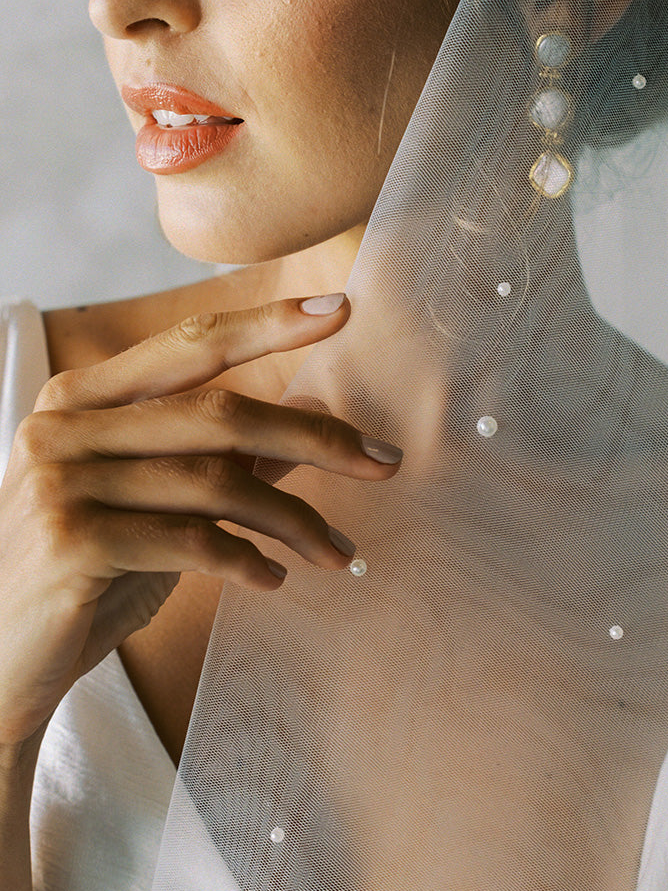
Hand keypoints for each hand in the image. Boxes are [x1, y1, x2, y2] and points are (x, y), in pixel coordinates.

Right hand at [0, 296, 400, 749]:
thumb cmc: (83, 576)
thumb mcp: (152, 506)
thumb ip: (215, 460)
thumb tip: (306, 432)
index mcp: (79, 398)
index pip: (189, 344)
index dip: (268, 324)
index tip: (341, 311)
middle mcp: (63, 426)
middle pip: (219, 413)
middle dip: (315, 436)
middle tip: (383, 461)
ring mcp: (62, 482)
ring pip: (216, 480)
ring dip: (294, 519)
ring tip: (336, 552)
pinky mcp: (71, 541)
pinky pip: (192, 540)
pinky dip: (248, 560)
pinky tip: (273, 579)